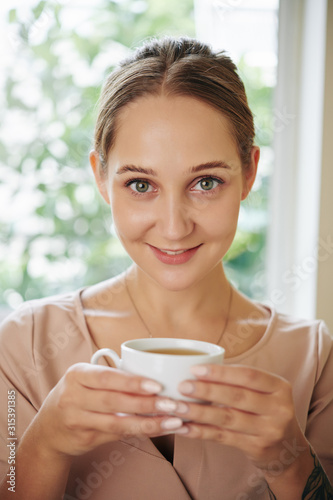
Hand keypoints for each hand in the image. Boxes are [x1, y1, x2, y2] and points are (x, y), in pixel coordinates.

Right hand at [29, 362, 183, 458]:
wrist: (49, 429)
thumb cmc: (77, 395)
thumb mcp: (86, 379)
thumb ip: (112, 378)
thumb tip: (153, 375)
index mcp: (77, 374)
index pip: (107, 377)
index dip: (132, 382)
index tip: (157, 385)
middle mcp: (73, 397)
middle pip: (114, 401)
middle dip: (145, 403)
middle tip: (171, 403)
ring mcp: (77, 420)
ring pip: (117, 423)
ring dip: (147, 423)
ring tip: (171, 421)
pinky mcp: (84, 438)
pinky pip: (117, 435)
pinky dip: (139, 432)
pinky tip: (157, 429)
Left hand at [173, 364, 308, 471]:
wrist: (288, 449)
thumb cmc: (267, 410)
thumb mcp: (265, 391)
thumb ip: (240, 380)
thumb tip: (198, 367)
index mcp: (279, 387)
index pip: (248, 375)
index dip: (221, 372)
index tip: (195, 369)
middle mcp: (278, 408)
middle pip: (237, 396)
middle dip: (206, 390)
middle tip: (182, 386)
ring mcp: (269, 430)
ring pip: (227, 418)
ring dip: (199, 412)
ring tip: (177, 407)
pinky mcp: (257, 448)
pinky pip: (224, 437)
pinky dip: (201, 432)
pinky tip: (185, 427)